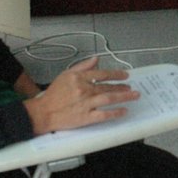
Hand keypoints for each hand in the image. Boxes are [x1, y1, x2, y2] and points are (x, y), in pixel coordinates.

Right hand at [22, 56, 138, 134]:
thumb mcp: (65, 75)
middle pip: (108, 87)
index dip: (116, 74)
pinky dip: (115, 112)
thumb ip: (82, 66)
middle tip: (131, 87)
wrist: (43, 112)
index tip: (125, 75)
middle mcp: (84, 90)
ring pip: (109, 98)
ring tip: (134, 95)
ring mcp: (86, 104)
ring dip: (124, 96)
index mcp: (78, 78)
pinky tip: (123, 111)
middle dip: (122, 87)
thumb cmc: (53, 95)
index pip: (102, 74)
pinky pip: (104, 114)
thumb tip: (96, 59)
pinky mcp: (86, 117)